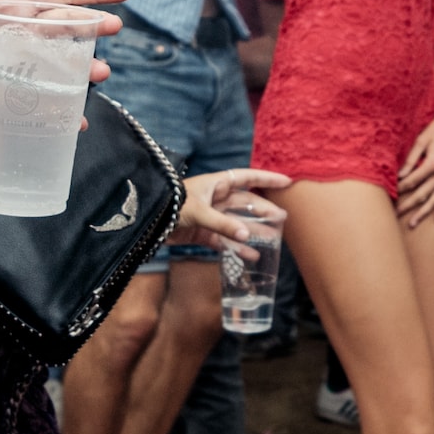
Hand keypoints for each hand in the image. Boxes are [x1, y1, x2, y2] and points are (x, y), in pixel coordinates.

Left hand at [0, 0, 128, 109]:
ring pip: (57, 63)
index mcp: (6, 6)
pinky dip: (58, 109)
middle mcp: (17, 32)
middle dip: (92, 27)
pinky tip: (75, 119)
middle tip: (116, 28)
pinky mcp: (7, 90)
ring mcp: (15, 62)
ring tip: (100, 74)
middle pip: (64, 27)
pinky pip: (39, 99)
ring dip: (80, 69)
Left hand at [175, 167, 291, 257]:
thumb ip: (224, 224)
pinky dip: (236, 247)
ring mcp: (210, 216)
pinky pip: (224, 240)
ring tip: (273, 237)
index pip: (247, 178)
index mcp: (216, 184)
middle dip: (264, 210)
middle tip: (283, 218)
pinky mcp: (202, 233)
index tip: (286, 182)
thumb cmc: (172, 206)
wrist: (147, 221)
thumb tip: (248, 237)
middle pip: (246, 203)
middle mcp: (215, 198)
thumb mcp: (199, 212)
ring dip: (254, 230)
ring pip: (238, 223)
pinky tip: (251, 255)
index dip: (266, 179)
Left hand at [396, 102, 433, 227]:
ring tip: (412, 223)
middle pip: (421, 194)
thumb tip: (400, 175)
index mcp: (432, 163)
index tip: (390, 196)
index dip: (400, 190)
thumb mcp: (421, 140)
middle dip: (407, 206)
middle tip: (395, 215)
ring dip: (424, 212)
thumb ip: (411, 159)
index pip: (411, 182)